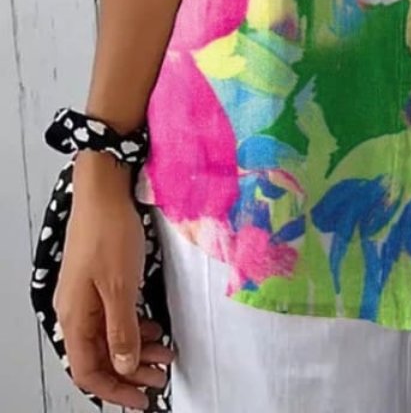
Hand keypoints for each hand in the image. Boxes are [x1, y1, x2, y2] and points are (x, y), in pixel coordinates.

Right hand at [53, 153, 173, 409]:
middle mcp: (76, 311)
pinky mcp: (100, 280)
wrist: (105, 189)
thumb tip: (125, 367)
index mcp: (74, 318)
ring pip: (109, 336)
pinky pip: (114, 316)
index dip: (115, 390)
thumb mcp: (121, 288)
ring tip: (166, 353)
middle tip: (161, 378)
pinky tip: (154, 326)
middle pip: (99, 357)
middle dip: (131, 372)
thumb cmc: (110, 234)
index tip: (142, 400)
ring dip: (136, 348)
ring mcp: (87, 295)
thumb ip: (121, 331)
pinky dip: (134, 326)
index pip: (88, 371)